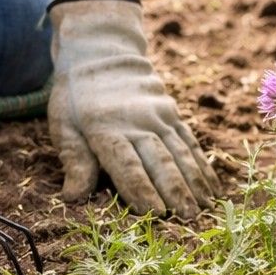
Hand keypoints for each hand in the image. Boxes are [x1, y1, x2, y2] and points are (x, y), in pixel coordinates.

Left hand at [48, 0, 218, 218]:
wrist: (101, 54)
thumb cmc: (76, 100)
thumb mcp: (64, 126)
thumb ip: (75, 161)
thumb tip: (73, 197)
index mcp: (106, 129)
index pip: (127, 165)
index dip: (142, 191)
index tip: (156, 214)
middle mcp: (138, 122)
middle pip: (160, 161)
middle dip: (175, 192)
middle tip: (188, 220)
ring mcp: (160, 116)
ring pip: (181, 153)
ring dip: (194, 183)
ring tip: (204, 209)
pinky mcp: (173, 114)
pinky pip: (191, 142)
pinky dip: (202, 166)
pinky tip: (212, 188)